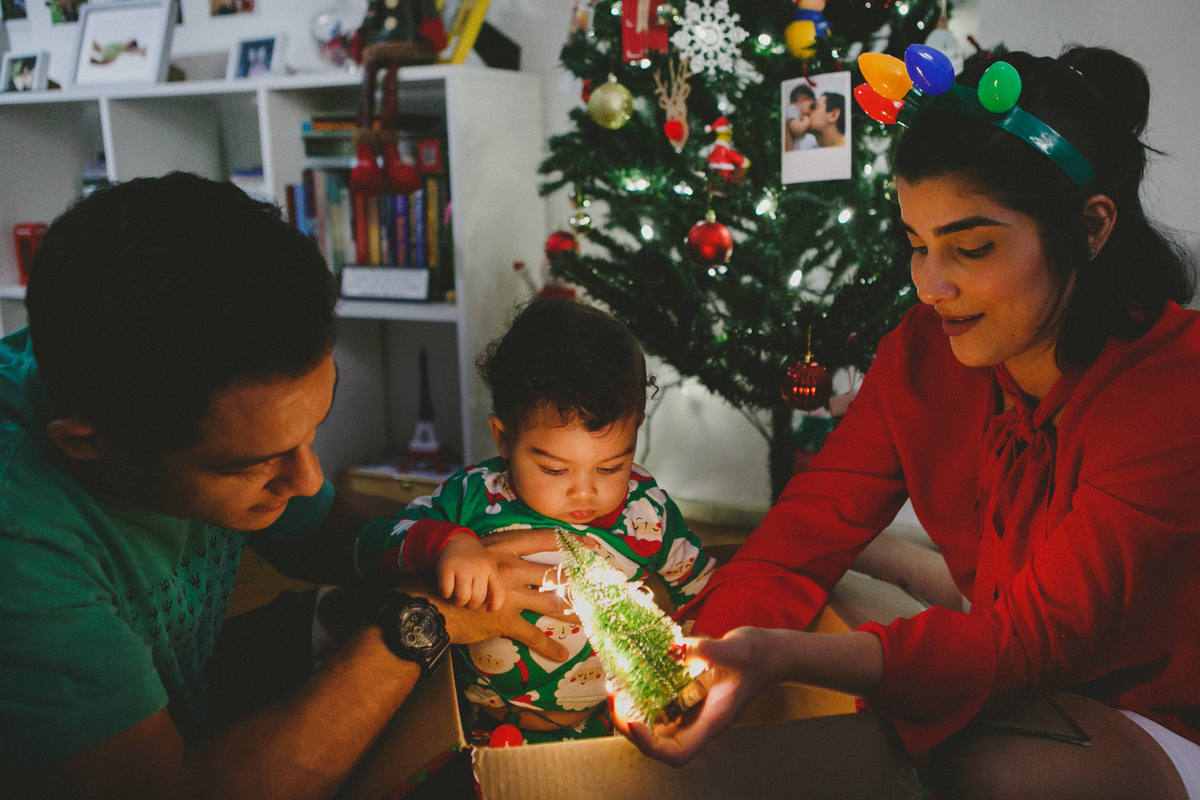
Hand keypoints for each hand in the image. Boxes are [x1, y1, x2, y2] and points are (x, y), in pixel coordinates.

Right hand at [423, 528, 582, 662]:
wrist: (430, 600)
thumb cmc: (449, 575)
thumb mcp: (474, 554)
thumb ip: (496, 553)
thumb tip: (512, 553)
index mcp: (504, 547)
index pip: (544, 538)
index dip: (570, 540)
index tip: (591, 543)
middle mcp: (511, 568)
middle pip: (554, 573)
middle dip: (579, 580)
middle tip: (599, 585)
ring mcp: (509, 594)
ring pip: (550, 602)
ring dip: (570, 612)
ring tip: (586, 618)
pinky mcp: (504, 619)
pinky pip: (532, 635)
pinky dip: (548, 646)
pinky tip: (561, 653)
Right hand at [437, 531, 504, 610]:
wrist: (456, 541)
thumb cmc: (474, 562)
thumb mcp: (489, 569)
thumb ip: (494, 588)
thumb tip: (491, 610)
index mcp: (491, 569)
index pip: (498, 593)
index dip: (495, 605)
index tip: (489, 609)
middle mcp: (478, 567)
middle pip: (477, 600)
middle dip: (470, 604)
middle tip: (467, 597)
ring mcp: (462, 567)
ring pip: (462, 598)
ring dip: (458, 601)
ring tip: (457, 594)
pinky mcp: (446, 568)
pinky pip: (446, 592)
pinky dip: (445, 594)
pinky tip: (448, 587)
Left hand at [615, 627, 781, 765]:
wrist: (770, 653)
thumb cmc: (759, 655)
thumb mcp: (736, 649)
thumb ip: (706, 650)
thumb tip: (674, 649)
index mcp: (712, 721)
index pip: (677, 754)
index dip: (650, 746)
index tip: (634, 722)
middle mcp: (699, 721)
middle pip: (659, 744)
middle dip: (630, 725)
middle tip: (614, 695)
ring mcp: (693, 710)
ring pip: (655, 724)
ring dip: (631, 709)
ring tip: (616, 683)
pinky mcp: (689, 695)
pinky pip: (661, 704)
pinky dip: (643, 693)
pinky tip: (633, 672)